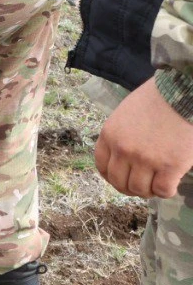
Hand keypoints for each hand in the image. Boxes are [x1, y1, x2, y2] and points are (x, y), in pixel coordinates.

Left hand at [95, 76, 192, 197]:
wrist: (182, 93)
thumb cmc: (158, 98)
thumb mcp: (126, 113)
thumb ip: (121, 134)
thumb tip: (124, 154)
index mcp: (109, 135)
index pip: (102, 166)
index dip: (112, 177)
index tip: (122, 178)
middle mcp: (123, 150)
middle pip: (119, 182)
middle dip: (129, 187)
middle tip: (142, 185)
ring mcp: (145, 159)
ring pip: (139, 189)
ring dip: (148, 191)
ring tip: (157, 184)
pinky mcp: (169, 166)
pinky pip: (162, 190)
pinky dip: (166, 191)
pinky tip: (171, 184)